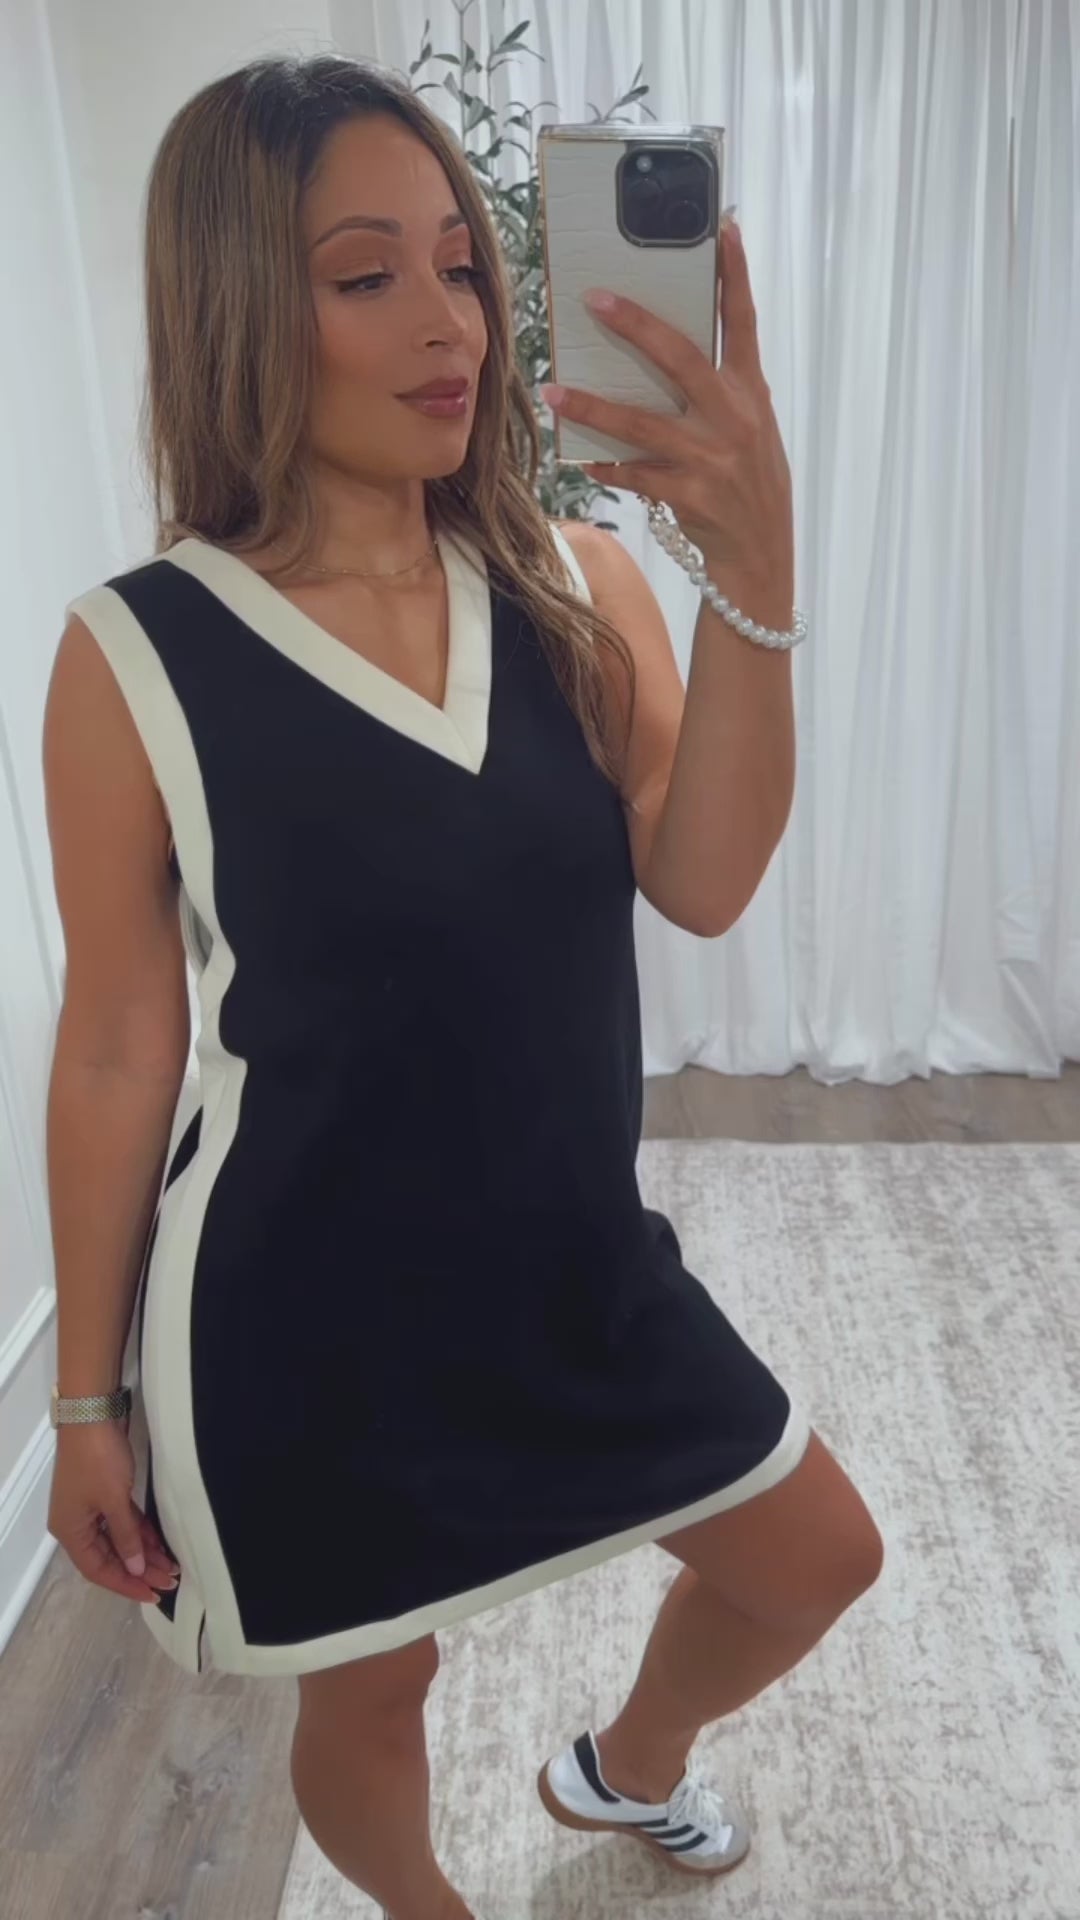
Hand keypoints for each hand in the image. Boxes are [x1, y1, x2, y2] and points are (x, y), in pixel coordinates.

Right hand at [48, 1420, 181, 1605]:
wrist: (93, 1414)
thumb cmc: (99, 1460)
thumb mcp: (115, 1501)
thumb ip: (126, 1537)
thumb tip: (134, 1568)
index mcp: (71, 1531)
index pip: (98, 1570)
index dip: (125, 1584)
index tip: (152, 1595)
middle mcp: (77, 1524)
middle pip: (110, 1556)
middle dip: (139, 1569)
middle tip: (170, 1580)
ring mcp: (91, 1507)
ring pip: (119, 1539)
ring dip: (143, 1552)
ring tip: (171, 1565)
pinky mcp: (104, 1492)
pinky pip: (123, 1521)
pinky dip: (140, 1532)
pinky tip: (160, 1543)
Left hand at [540, 219, 793, 617]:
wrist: (762, 553)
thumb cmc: (750, 480)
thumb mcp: (750, 426)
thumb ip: (720, 388)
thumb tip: (667, 349)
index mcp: (750, 392)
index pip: (744, 322)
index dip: (735, 275)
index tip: (722, 227)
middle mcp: (733, 418)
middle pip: (682, 359)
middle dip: (638, 326)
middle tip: (596, 298)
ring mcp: (711, 458)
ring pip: (642, 424)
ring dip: (594, 407)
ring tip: (555, 391)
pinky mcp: (690, 496)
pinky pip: (636, 476)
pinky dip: (607, 466)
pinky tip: (581, 459)